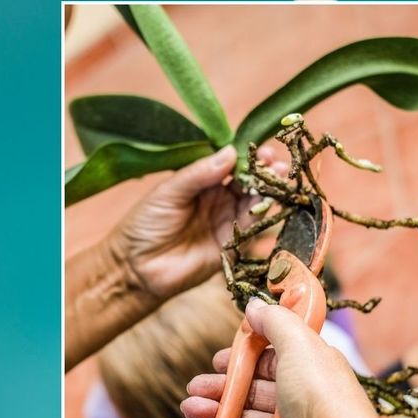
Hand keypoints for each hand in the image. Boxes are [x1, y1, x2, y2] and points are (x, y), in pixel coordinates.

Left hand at [108, 145, 286, 301]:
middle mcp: (219, 200)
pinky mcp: (234, 244)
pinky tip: (270, 200)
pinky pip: (253, 227)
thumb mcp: (169, 192)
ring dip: (269, 189)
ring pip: (255, 202)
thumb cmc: (145, 225)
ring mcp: (228, 221)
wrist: (137, 268)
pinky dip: (263, 213)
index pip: (230, 164)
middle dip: (264, 171)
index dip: (246, 156)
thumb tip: (231, 152)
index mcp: (202, 182)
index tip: (261, 149)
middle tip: (275, 162)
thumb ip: (200, 174)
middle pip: (248, 182)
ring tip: (280, 176)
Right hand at [181, 299, 410, 417]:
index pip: (272, 361)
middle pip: (254, 391)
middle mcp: (303, 398)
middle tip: (193, 389)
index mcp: (311, 368)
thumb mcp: (299, 344)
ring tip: (188, 410)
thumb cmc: (321, 393)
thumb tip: (255, 305)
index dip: (243, 360)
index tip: (218, 361)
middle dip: (221, 388)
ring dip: (215, 414)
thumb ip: (275, 322)